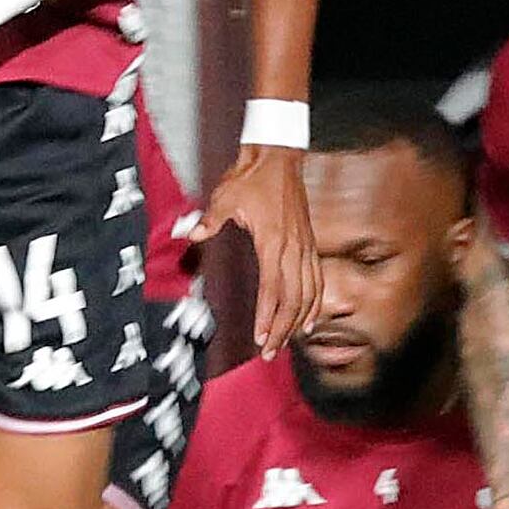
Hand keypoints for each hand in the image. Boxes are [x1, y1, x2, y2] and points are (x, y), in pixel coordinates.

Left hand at [202, 141, 307, 351]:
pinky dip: (316, 302)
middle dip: (282, 329)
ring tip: (287, 342)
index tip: (261, 337)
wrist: (278, 156)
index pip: (274, 289)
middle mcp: (294, 248)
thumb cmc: (251, 177)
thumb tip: (190, 234)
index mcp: (273, 241)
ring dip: (299, 321)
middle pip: (294, 299)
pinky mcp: (309, 243)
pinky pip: (317, 279)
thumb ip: (210, 220)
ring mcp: (305, 246)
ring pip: (309, 293)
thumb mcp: (226, 197)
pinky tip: (310, 320)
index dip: (269, 316)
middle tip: (269, 351)